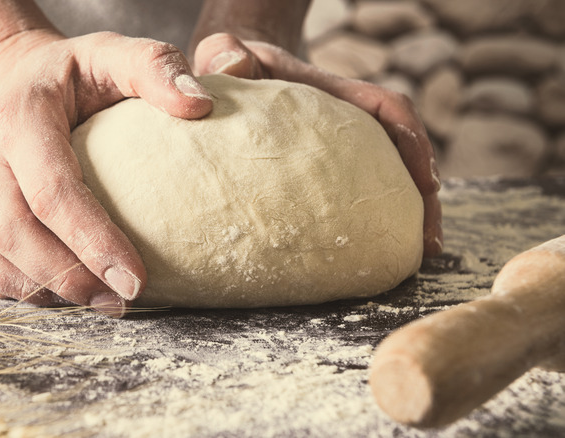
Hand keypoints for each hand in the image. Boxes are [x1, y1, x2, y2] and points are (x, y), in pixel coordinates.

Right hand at [0, 30, 212, 315]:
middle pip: (14, 231)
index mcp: (21, 118)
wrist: (19, 80)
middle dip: (68, 276)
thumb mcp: (113, 53)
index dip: (91, 239)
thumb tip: (200, 106)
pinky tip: (57, 297)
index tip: (136, 279)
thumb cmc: (76, 74)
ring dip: (40, 289)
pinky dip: (8, 287)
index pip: (51, 189)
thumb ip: (154, 67)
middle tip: (122, 302)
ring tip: (99, 304)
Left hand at [193, 33, 442, 257]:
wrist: (227, 73)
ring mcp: (337, 146)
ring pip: (385, 177)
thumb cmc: (228, 65)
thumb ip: (225, 51)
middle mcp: (344, 118)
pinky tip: (369, 257)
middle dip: (422, 194)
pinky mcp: (323, 169)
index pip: (385, 108)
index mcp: (328, 92)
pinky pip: (356, 193)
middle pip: (401, 151)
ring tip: (417, 257)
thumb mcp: (223, 51)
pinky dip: (370, 221)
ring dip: (406, 213)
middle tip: (428, 242)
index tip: (427, 181)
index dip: (412, 141)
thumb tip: (234, 68)